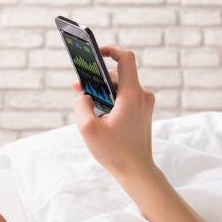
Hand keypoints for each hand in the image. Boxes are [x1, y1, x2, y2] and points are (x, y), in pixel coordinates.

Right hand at [72, 45, 155, 181]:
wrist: (137, 171)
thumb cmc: (115, 152)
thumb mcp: (88, 128)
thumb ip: (81, 106)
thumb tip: (83, 96)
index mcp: (132, 95)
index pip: (126, 58)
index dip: (111, 50)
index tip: (96, 52)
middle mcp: (141, 95)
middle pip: (117, 74)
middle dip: (96, 78)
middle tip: (78, 87)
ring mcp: (143, 103)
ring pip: (119, 86)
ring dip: (101, 90)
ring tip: (86, 103)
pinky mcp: (141, 111)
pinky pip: (123, 97)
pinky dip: (109, 99)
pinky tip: (97, 112)